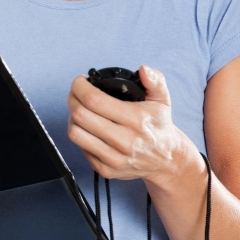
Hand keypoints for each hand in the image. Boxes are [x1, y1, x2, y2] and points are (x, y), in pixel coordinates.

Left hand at [67, 65, 195, 184]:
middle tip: (76, 93)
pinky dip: (80, 134)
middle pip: (80, 115)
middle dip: (72, 98)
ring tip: (80, 110)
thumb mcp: (162, 100)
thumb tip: (144, 69)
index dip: (80, 87)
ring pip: (75, 133)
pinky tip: (89, 128)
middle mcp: (124, 141)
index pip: (94, 100)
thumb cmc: (159, 127)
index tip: (80, 82)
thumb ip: (155, 81)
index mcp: (136, 120)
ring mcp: (113, 158)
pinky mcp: (105, 169)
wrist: (166, 160)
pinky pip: (80, 148)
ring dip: (72, 117)